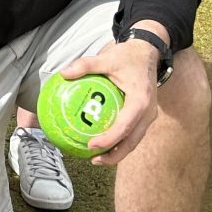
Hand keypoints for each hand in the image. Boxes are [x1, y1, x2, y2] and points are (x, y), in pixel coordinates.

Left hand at [57, 36, 163, 166]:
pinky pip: (132, 133)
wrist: (147, 52)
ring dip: (117, 152)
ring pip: (134, 140)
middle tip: (93, 160)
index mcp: (140, 100)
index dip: (110, 138)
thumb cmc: (127, 56)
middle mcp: (148, 112)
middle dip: (114, 155)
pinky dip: (119, 142)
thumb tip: (63, 74)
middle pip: (132, 141)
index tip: (92, 145)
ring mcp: (148, 116)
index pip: (125, 125)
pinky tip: (102, 144)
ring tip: (96, 159)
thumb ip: (85, 65)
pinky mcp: (144, 116)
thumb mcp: (106, 57)